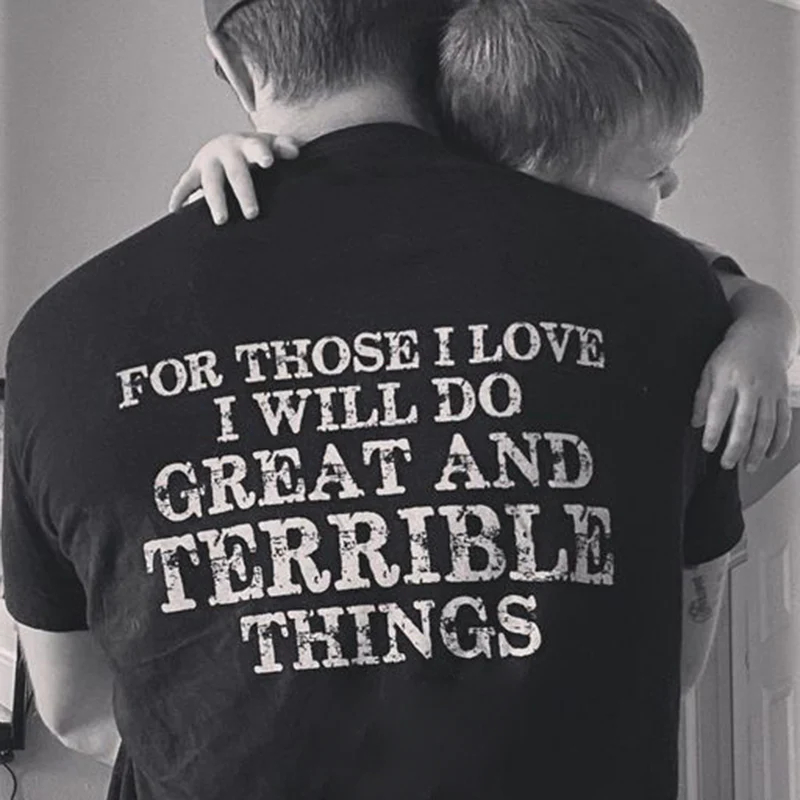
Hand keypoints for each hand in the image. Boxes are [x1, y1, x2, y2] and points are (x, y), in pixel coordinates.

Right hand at [168, 133, 300, 224]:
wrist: (227, 145)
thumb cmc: (255, 151)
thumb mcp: (271, 144)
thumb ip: (284, 146)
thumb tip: (295, 151)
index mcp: (248, 145)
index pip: (256, 148)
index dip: (262, 154)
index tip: (268, 162)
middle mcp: (226, 152)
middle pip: (235, 173)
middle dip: (243, 193)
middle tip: (252, 214)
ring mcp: (208, 162)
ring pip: (210, 182)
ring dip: (215, 201)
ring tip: (222, 221)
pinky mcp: (194, 173)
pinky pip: (185, 185)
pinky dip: (179, 196)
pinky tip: (176, 211)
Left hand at [692, 328, 791, 471]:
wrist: (763, 336)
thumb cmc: (732, 354)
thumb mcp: (709, 370)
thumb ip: (702, 397)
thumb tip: (696, 423)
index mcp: (729, 379)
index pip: (720, 409)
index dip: (714, 430)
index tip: (708, 446)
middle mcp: (751, 386)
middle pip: (745, 421)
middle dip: (736, 446)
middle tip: (727, 463)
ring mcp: (770, 392)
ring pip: (767, 425)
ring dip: (758, 449)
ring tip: (748, 466)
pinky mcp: (783, 395)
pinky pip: (783, 421)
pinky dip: (778, 440)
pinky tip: (769, 454)